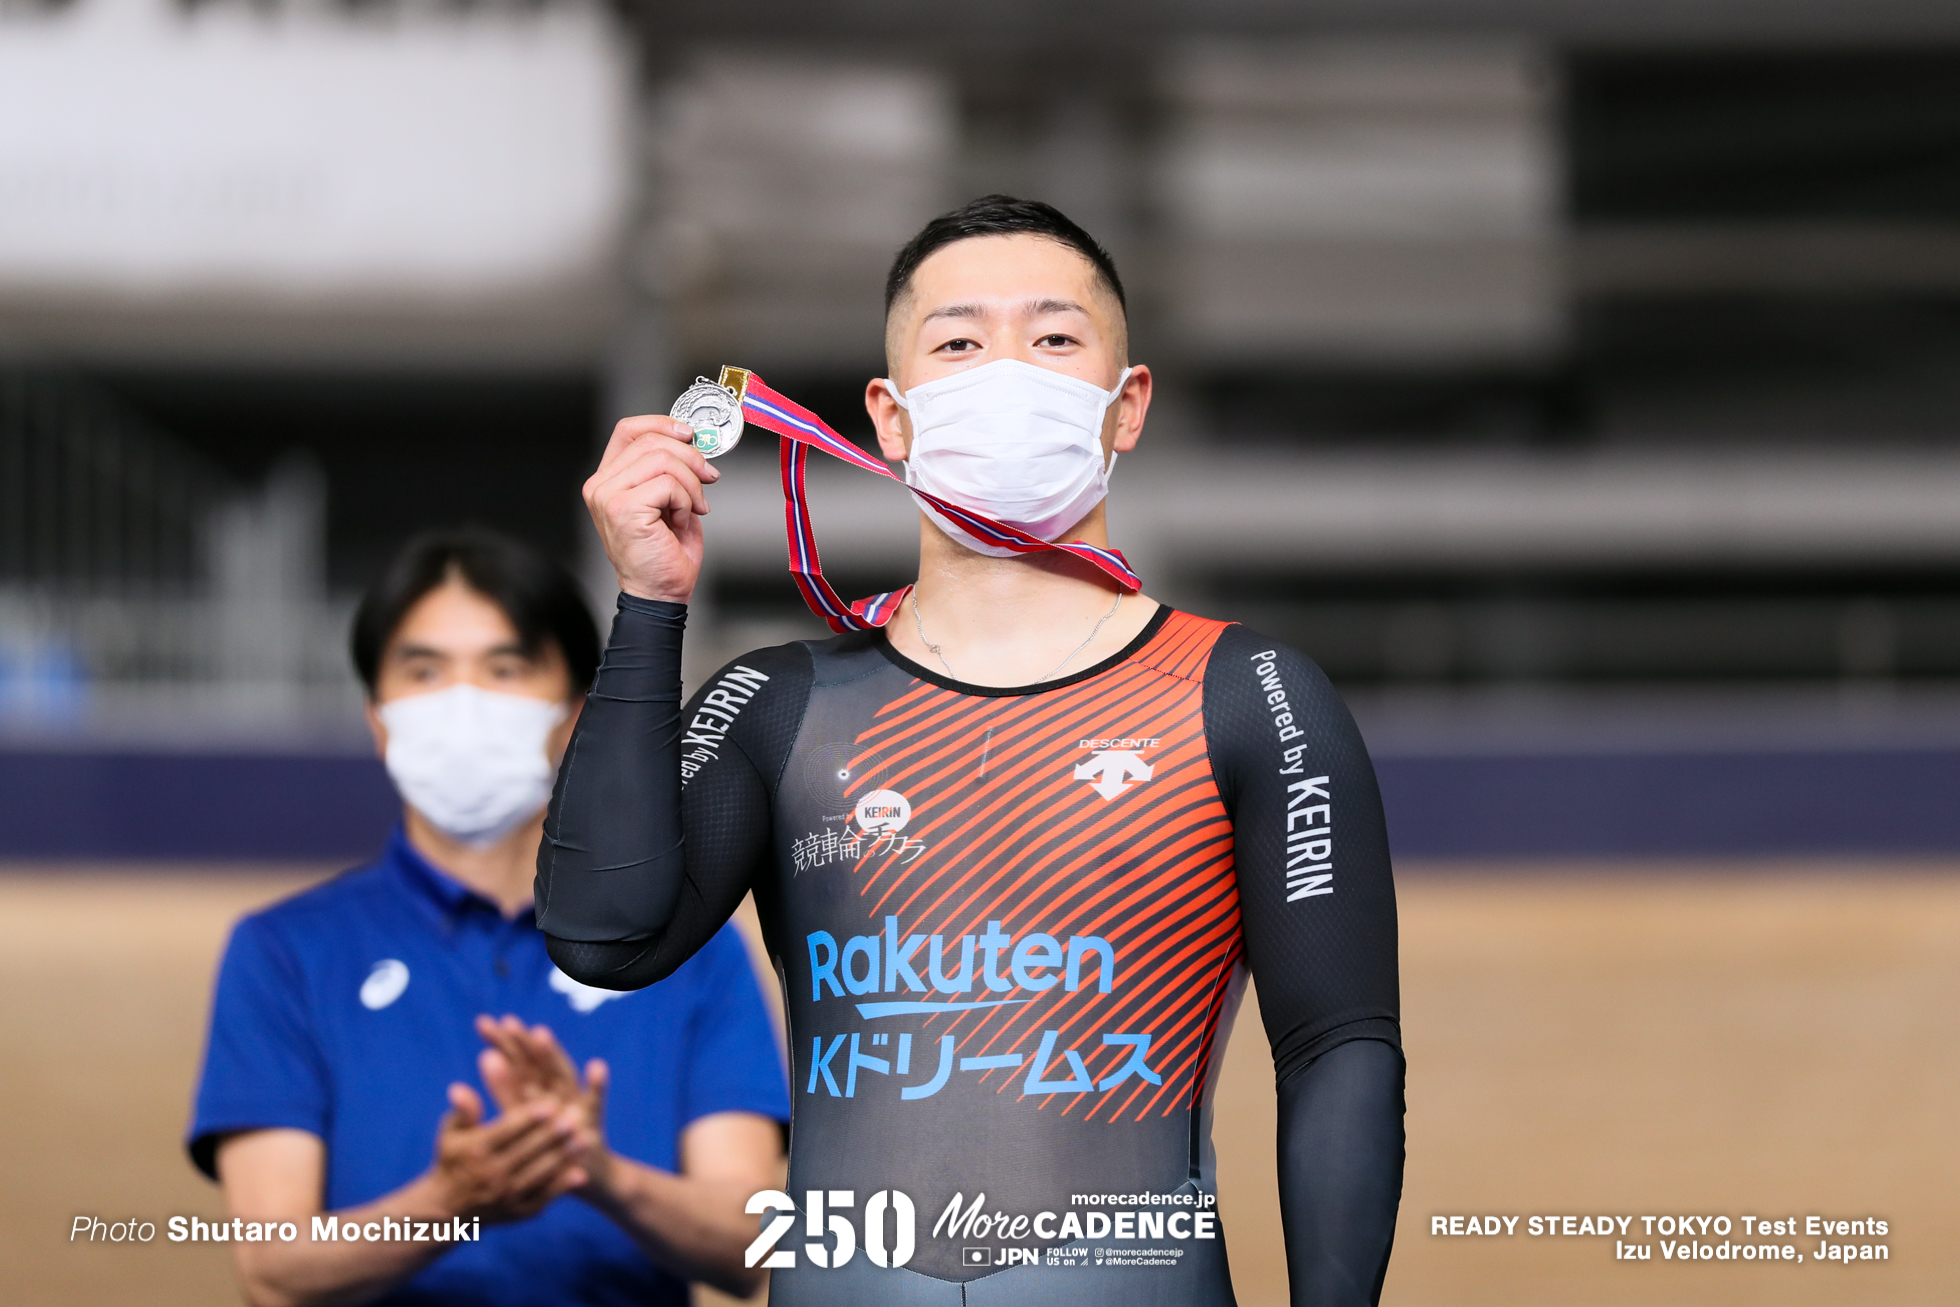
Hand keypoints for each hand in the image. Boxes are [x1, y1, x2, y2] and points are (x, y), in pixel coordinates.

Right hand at [427, 1084, 587, 1223]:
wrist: (448, 1209)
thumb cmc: (452, 1160)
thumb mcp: (450, 1133)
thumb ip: (463, 1111)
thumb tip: (459, 1088)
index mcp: (475, 1151)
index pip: (507, 1131)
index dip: (531, 1117)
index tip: (553, 1102)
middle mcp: (490, 1175)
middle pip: (528, 1151)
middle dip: (554, 1133)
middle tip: (576, 1116)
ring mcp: (505, 1196)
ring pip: (539, 1173)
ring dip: (564, 1156)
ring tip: (586, 1138)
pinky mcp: (517, 1213)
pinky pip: (543, 1198)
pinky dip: (561, 1187)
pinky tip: (580, 1172)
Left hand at [476, 1015, 614, 1196]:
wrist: (584, 1173)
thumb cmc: (541, 1152)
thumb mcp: (516, 1128)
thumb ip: (493, 1105)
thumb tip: (455, 1090)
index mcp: (533, 1092)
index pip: (515, 1062)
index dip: (502, 1043)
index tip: (484, 1023)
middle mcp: (554, 1091)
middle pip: (536, 1063)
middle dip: (521, 1043)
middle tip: (506, 1021)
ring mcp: (574, 1102)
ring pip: (561, 1074)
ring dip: (551, 1055)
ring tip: (540, 1033)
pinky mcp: (593, 1118)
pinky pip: (595, 1100)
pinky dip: (596, 1085)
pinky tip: (596, 1067)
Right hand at [583, 415, 717, 603]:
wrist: (660, 594)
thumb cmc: (664, 554)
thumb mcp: (668, 501)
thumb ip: (668, 470)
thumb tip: (692, 443)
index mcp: (609, 479)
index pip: (629, 430)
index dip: (663, 424)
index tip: (690, 435)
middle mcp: (601, 485)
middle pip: (651, 441)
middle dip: (690, 458)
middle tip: (708, 480)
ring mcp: (608, 496)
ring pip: (662, 459)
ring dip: (690, 485)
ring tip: (691, 509)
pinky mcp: (623, 508)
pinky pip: (668, 484)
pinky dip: (685, 501)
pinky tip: (680, 522)